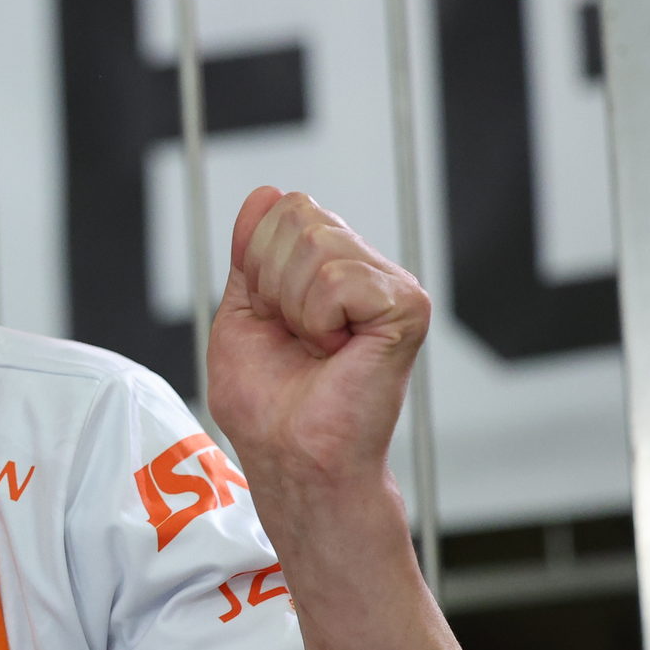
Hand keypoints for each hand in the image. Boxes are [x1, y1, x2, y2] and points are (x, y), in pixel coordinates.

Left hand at [207, 187, 428, 488]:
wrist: (293, 456)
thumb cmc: (269, 405)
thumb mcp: (242, 315)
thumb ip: (251, 254)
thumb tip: (265, 193)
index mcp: (332, 269)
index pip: (285, 208)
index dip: (258, 264)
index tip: (273, 319)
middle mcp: (368, 270)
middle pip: (300, 216)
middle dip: (272, 282)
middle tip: (296, 337)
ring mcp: (392, 286)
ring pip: (316, 244)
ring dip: (294, 306)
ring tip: (316, 347)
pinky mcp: (407, 308)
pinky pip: (338, 279)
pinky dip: (318, 320)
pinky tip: (336, 352)